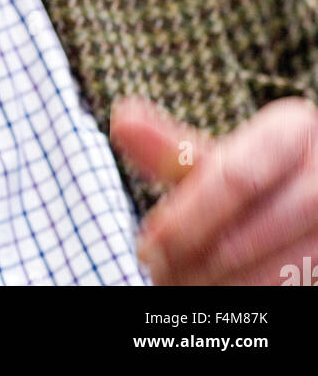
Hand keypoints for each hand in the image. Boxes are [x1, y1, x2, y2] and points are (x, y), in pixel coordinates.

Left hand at [110, 94, 317, 285]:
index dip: (185, 219)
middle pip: (250, 231)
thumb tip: (121, 121)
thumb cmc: (259, 174)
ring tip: (180, 288)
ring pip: (273, 272)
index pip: (233, 179)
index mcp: (293, 130)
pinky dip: (248, 300)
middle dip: (194, 260)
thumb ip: (174, 149)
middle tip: (158, 275)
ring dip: (217, 288)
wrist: (316, 198)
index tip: (146, 248)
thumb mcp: (222, 156)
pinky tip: (217, 299)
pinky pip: (290, 291)